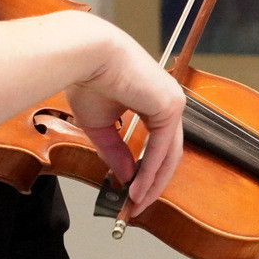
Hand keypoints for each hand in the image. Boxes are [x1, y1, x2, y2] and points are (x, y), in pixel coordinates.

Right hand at [64, 21, 185, 215]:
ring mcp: (172, 101)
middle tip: (137, 205)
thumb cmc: (88, 77)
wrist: (86, 53)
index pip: (157, 144)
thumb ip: (114, 150)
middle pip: (168, 153)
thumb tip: (126, 175)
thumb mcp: (100, 124)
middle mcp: (167, 100)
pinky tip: (138, 185)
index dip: (145, 171)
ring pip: (168, 153)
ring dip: (153, 181)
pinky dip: (151, 169)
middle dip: (152, 183)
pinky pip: (163, 146)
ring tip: (136, 202)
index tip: (131, 192)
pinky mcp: (170, 104)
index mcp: (152, 100)